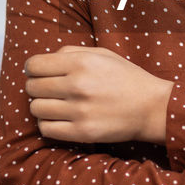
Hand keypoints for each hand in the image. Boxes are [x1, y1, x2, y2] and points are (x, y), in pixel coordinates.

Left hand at [24, 46, 173, 143]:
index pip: (34, 65)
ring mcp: (79, 111)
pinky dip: (48, 124)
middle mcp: (77, 85)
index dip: (32, 69)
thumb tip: (41, 61)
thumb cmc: (126, 78)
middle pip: (32, 87)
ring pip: (36, 109)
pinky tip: (60, 119)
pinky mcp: (82, 132)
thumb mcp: (102, 54)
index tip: (38, 73)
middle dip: (37, 87)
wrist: (152, 107)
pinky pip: (46, 129)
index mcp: (81, 63)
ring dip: (42, 106)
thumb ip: (70, 52)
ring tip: (56, 105)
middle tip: (50, 90)